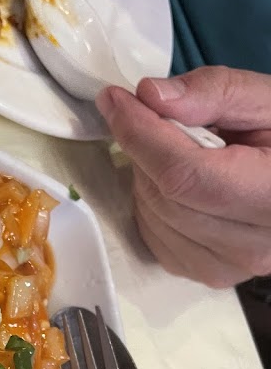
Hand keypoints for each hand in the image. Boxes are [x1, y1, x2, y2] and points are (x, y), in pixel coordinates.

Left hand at [96, 66, 270, 287]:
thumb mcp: (268, 101)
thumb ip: (214, 93)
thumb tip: (150, 96)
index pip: (184, 174)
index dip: (141, 136)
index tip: (114, 100)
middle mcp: (252, 246)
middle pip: (162, 197)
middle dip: (145, 150)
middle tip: (158, 120)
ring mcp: (226, 267)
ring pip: (152, 216)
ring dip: (148, 176)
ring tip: (180, 152)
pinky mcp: (206, 274)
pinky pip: (153, 236)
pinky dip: (152, 204)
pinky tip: (181, 185)